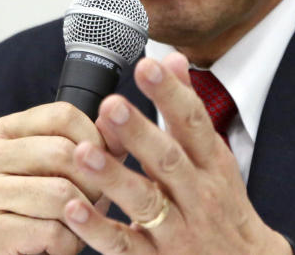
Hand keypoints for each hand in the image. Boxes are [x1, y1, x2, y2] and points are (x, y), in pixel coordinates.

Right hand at [0, 101, 112, 254]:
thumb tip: (120, 120)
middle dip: (93, 181)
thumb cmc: (51, 208)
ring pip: (59, 192)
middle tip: (95, 201)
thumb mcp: (72, 167)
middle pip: (62, 151)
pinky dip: (68, 243)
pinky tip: (59, 242)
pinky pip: (50, 231)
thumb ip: (96, 142)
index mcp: (3, 130)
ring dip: (82, 216)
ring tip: (78, 223)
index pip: (63, 115)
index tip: (105, 162)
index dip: (96, 139)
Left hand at [60, 52, 292, 254]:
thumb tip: (173, 58)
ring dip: (114, 177)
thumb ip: (186, 110)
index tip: (147, 65)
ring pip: (145, 202)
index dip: (171, 93)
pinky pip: (124, 245)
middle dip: (140, 131)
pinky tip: (73, 208)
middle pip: (169, 160)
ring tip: (83, 152)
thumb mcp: (214, 158)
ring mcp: (178, 231)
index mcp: (212, 165)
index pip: (193, 123)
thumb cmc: (221, 207)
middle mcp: (198, 196)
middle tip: (111, 104)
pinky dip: (98, 228)